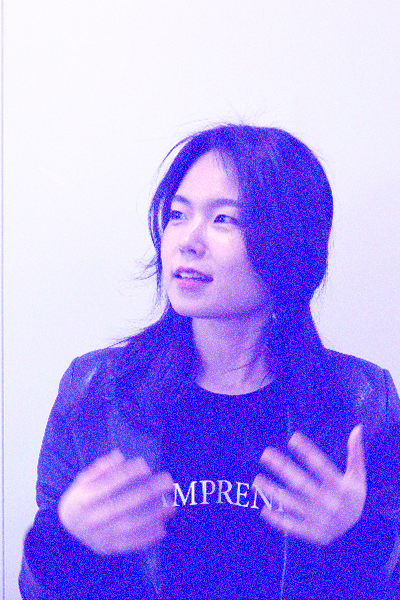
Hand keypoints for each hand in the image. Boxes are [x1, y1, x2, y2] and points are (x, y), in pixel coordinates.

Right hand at [58, 450, 174, 554]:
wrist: (66, 530)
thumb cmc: (82, 498)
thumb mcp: (83, 480)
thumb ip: (100, 468)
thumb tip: (118, 456)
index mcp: (82, 499)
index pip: (107, 485)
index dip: (126, 475)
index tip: (146, 466)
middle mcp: (91, 519)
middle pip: (121, 505)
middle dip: (146, 492)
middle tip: (168, 481)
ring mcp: (99, 536)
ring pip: (129, 526)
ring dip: (152, 515)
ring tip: (171, 504)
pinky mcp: (108, 549)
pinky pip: (129, 545)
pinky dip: (146, 539)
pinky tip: (162, 529)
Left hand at [252, 424, 365, 544]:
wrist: (359, 534)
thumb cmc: (353, 498)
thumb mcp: (358, 477)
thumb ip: (356, 453)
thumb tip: (357, 428)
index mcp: (341, 487)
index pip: (322, 466)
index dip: (308, 452)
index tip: (293, 438)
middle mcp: (329, 503)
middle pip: (302, 483)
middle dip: (283, 468)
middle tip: (265, 453)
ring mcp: (319, 519)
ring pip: (293, 504)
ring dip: (273, 492)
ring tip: (257, 480)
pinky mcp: (312, 533)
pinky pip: (292, 525)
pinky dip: (278, 519)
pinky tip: (264, 509)